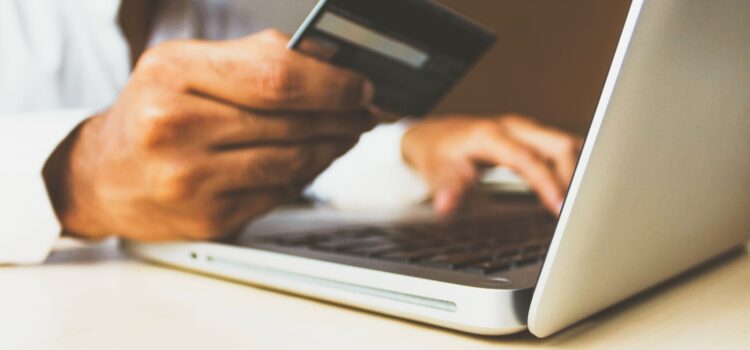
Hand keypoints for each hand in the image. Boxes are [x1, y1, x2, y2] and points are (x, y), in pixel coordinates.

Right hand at [43, 30, 374, 240]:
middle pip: (291, 120)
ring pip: (292, 161)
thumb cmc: (152, 112)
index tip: (361, 85)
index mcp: (173, 73)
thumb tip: (332, 61)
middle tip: (365, 110)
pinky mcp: (208, 218)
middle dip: (343, 115)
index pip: (276, 76)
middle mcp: (175, 127)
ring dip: (332, 147)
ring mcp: (190, 179)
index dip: (332, 83)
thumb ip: (256, 57)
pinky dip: (306, 175)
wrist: (103, 175)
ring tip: (346, 133)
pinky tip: (313, 160)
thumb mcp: (187, 66)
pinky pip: (279, 193)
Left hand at [402, 115, 582, 215]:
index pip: (529, 159)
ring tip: (581, 203)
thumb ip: (447, 188)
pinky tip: (573, 190)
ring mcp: (524, 130)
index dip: (547, 183)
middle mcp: (513, 127)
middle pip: (559, 144)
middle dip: (574, 175)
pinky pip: (560, 149)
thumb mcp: (435, 172)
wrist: (433, 135)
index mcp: (491, 135)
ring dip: (577, 171)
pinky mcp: (530, 137)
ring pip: (565, 144)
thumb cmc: (436, 153)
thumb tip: (446, 205)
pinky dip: (571, 167)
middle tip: (579, 209)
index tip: (560, 207)